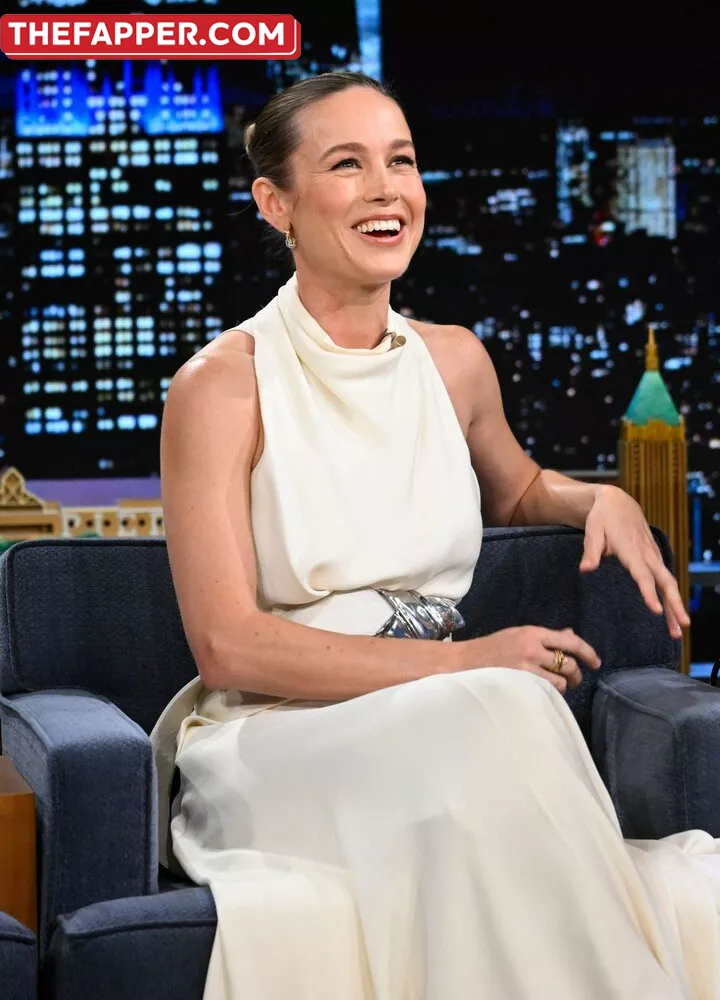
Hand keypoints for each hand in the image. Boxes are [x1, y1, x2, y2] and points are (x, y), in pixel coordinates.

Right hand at [461, 626, 600, 694]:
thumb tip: (571, 636)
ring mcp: (526, 667)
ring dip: (563, 686)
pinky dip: (550, 694)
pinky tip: (544, 693)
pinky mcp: (521, 683)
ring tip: (556, 687)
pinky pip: (547, 692)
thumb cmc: (492, 648)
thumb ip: (545, 638)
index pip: (570, 642)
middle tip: (574, 679)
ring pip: (561, 681)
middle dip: (576, 674)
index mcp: (533, 633)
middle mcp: (533, 648)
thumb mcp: (518, 635)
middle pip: (569, 663)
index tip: (595, 662)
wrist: (464, 661)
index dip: (588, 652)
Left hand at [580, 486, 690, 638]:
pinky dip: (671, 596)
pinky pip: (665, 578)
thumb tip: (585, 570)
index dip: (649, 593)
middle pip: (665, 582)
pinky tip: (673, 613)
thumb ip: (591, 552)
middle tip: (681, 627)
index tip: (656, 611)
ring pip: (668, 582)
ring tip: (678, 629)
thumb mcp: (592, 531)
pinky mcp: (654, 556)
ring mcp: (653, 555)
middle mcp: (647, 554)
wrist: (616, 501)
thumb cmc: (602, 518)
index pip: (643, 576)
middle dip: (675, 605)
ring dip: (676, 605)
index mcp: (631, 550)